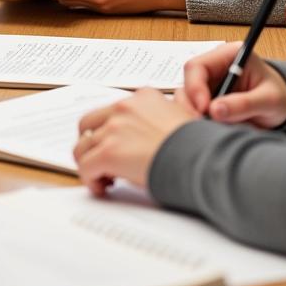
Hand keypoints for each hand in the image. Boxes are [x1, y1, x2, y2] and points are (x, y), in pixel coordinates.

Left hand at [74, 88, 198, 196]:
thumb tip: (170, 114)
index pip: (112, 111)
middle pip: (88, 124)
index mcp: (142, 98)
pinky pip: (85, 167)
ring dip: (89, 164)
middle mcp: (124, 108)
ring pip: (82, 147)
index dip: (110, 132)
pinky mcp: (109, 151)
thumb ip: (170, 112)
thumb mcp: (185, 117)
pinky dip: (89, 180)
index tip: (117, 148)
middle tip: (101, 163)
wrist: (202, 159)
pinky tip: (103, 188)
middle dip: (91, 144)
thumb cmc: (199, 145)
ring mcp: (114, 128)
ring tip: (103, 179)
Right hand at [177, 41, 285, 127]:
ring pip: (187, 98)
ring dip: (196, 114)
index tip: (204, 109)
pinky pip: (194, 109)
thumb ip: (244, 104)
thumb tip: (215, 110)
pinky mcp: (208, 98)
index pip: (197, 66)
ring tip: (215, 128)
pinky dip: (201, 120)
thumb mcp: (269, 100)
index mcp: (229, 55)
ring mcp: (209, 83)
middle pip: (188, 82)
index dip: (195, 87)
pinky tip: (214, 128)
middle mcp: (214, 66)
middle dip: (193, 105)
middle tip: (203, 124)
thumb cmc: (280, 96)